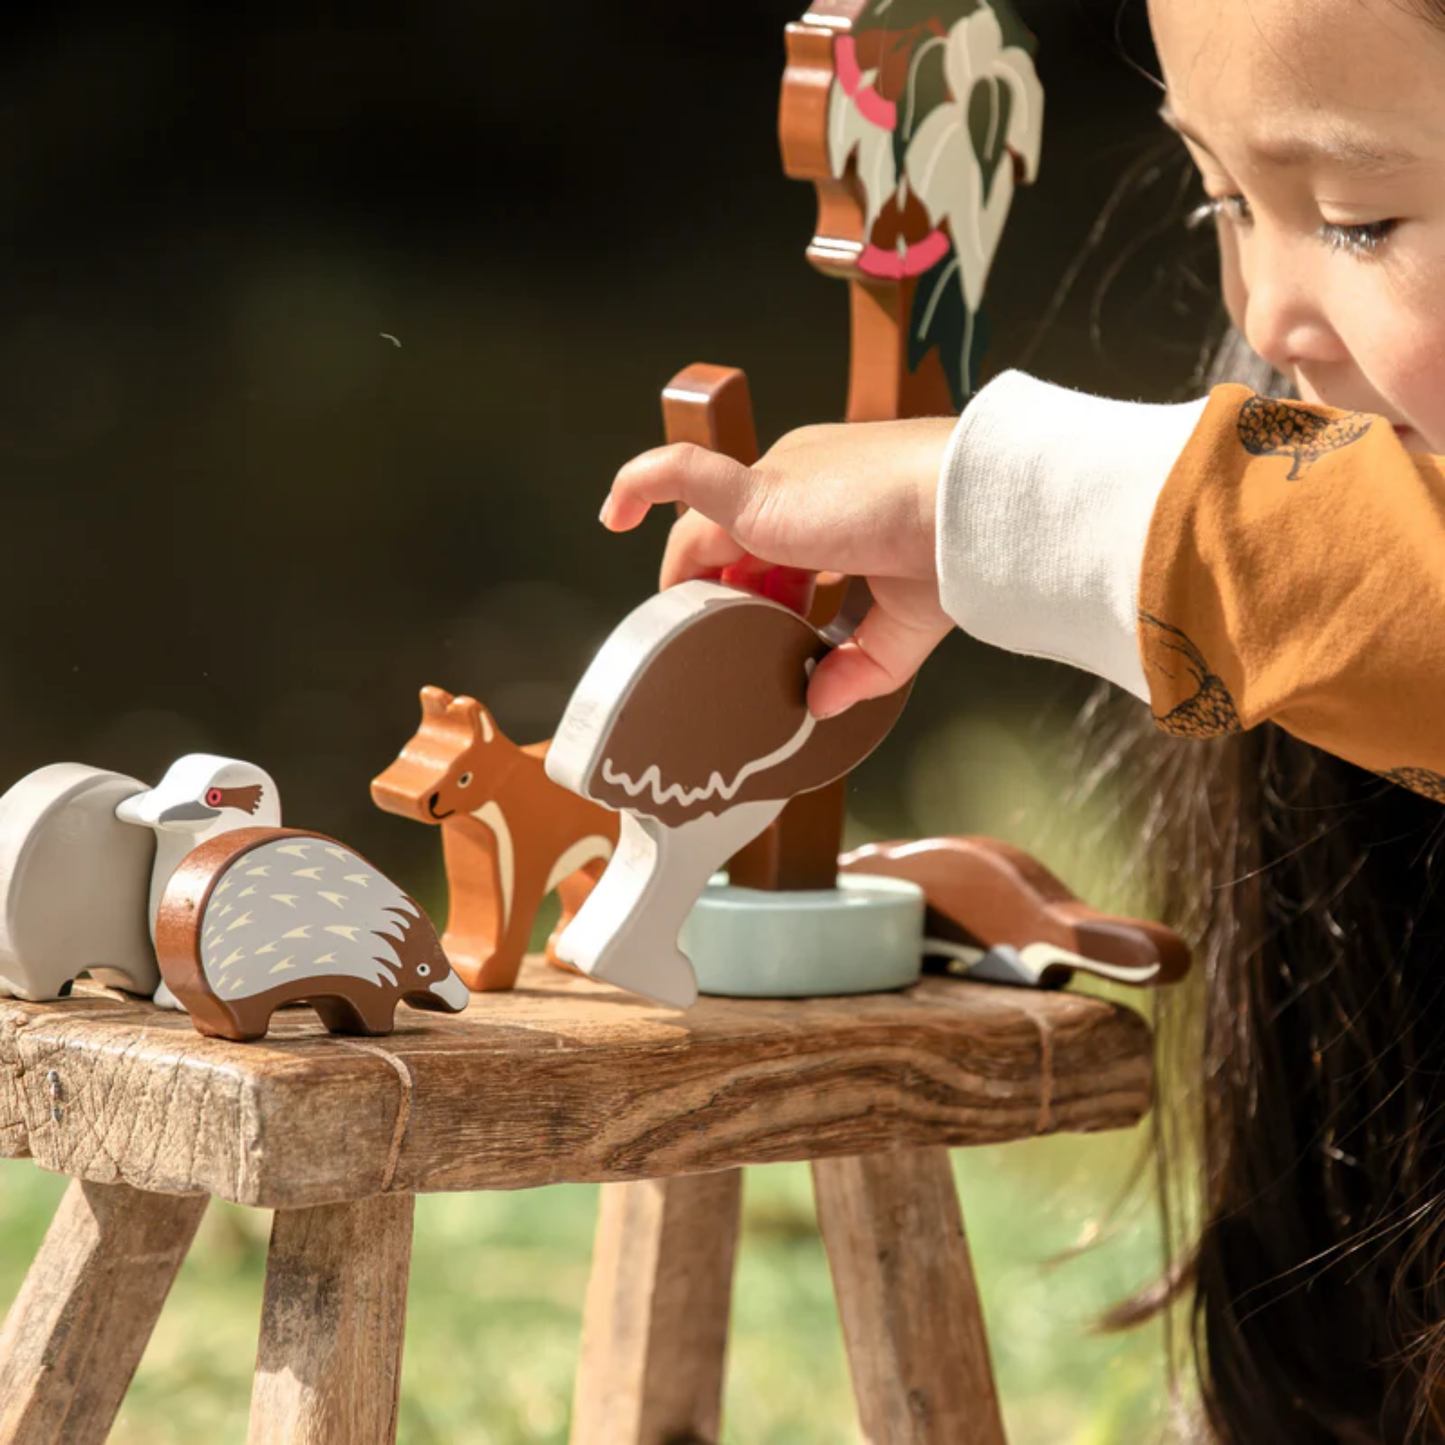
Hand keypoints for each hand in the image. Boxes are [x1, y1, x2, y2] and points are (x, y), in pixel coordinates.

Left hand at [599, 417, 956, 717]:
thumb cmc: (952, 549)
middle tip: (725, 639)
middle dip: (729, 592)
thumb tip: (821, 705)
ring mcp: (776, 479)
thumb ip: (861, 666)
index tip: (772, 626)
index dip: (767, 586)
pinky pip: (680, 475)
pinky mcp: (757, 493)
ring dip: (696, 580)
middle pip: (738, 537)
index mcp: (840, 498)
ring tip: (688, 626)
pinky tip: (612, 512)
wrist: (969, 512)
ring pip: (707, 527)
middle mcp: (802, 478)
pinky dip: (641, 483)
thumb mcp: (903, 622)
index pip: (781, 537)